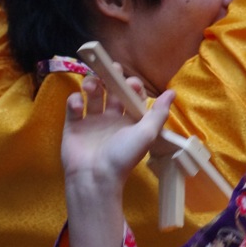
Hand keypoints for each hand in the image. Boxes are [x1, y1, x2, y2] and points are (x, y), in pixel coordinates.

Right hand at [61, 75, 174, 205]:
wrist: (95, 177)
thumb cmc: (123, 156)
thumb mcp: (147, 134)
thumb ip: (158, 113)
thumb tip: (172, 92)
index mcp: (131, 120)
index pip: (133, 95)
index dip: (132, 85)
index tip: (130, 82)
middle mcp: (112, 118)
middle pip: (112, 90)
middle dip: (111, 77)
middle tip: (109, 68)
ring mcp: (92, 121)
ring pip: (92, 94)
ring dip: (92, 84)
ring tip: (91, 86)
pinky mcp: (74, 125)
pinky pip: (73, 106)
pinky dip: (74, 100)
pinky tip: (78, 105)